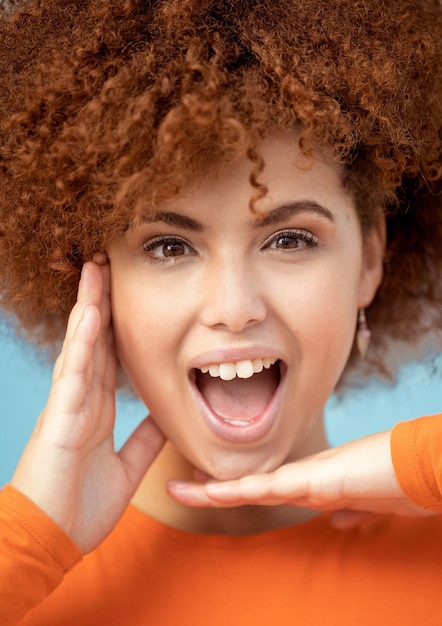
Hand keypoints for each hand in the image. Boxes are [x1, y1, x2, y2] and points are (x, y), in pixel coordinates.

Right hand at [11, 261, 164, 552]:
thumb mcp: (127, 468)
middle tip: (107, 266)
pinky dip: (83, 343)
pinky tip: (90, 314)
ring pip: (82, 347)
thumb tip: (168, 418)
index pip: (109, 357)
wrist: (52, 542)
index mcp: (97, 411)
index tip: (125, 297)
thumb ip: (145, 441)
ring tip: (96, 272)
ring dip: (89, 308)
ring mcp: (69, 406)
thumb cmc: (80, 508)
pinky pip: (75, 374)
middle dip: (101, 304)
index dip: (116, 326)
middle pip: (94, 342)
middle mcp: (82, 401)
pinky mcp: (61, 419)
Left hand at [167, 430, 432, 527]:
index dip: (232, 489)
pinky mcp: (321, 480)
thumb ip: (349, 511)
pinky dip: (246, 490)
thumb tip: (337, 523)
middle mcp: (303, 478)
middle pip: (248, 485)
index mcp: (312, 484)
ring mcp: (309, 478)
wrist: (418, 465)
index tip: (204, 486)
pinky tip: (220, 491)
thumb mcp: (366, 503)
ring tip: (182, 487)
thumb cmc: (393, 480)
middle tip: (176, 483)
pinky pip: (275, 487)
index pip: (263, 487)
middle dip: (211, 487)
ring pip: (252, 485)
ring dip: (216, 489)